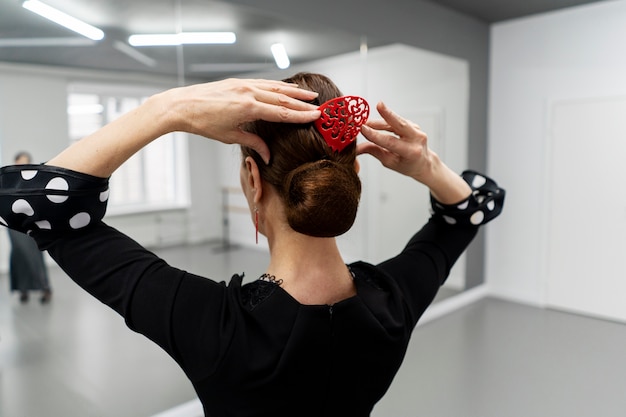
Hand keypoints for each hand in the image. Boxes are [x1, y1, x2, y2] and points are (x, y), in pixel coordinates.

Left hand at [166, 78, 320, 162]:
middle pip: (283, 98)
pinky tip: (286, 88)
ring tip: (309, 95)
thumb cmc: (204, 123)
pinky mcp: (238, 81)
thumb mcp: (230, 136)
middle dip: (302, 103)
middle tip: (320, 107)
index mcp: (248, 108)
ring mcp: (244, 85)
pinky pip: (263, 83)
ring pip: (275, 87)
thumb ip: (253, 143)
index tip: (316, 116)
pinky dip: (277, 85)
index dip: (301, 115)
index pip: (282, 112)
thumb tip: (269, 155)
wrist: (182, 105)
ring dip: (293, 92)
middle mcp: (249, 93)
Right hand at [357, 101, 470, 202]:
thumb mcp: (390, 162)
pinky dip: (386, 120)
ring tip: (366, 121)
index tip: (362, 129)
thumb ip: (374, 151)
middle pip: (400, 124)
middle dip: (388, 114)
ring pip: (397, 121)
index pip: (390, 142)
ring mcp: (417, 130)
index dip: (375, 135)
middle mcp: (417, 139)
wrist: (424, 163)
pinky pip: (398, 121)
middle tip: (378, 105)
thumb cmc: (407, 165)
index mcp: (411, 152)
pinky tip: (374, 123)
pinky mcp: (413, 125)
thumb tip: (357, 148)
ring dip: (381, 118)